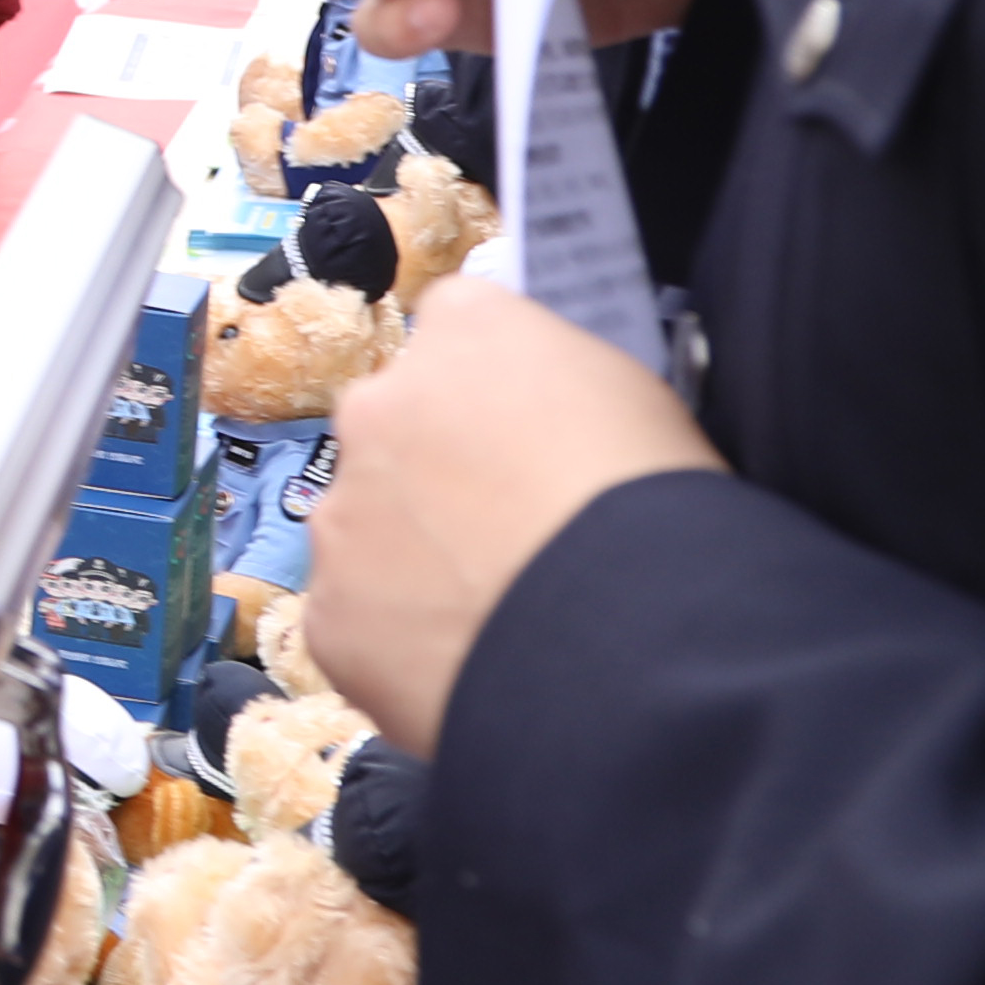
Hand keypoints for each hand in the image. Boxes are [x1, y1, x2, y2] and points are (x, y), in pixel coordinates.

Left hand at [299, 268, 725, 745]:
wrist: (624, 641)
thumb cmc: (655, 505)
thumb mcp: (632, 395)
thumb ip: (556, 383)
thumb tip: (537, 415)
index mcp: (463, 329)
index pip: (458, 327)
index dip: (493, 389)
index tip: (522, 433)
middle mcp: (379, 404)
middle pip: (394, 425)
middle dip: (436, 468)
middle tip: (502, 527)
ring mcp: (344, 509)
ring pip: (367, 524)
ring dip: (411, 554)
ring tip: (490, 606)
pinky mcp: (328, 609)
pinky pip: (359, 615)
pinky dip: (399, 636)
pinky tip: (464, 658)